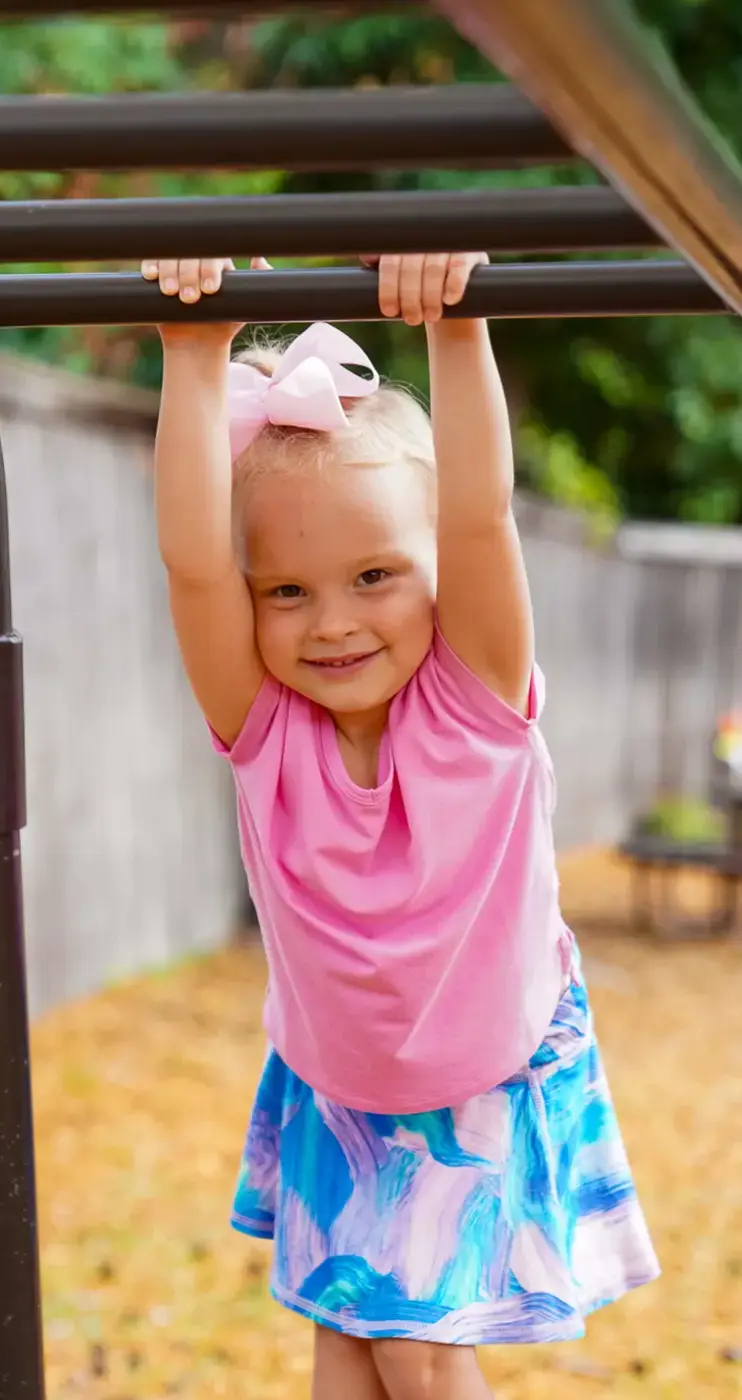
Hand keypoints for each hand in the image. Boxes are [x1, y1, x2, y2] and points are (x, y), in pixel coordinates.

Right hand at [141, 255, 270, 344]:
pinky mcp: (158, 273)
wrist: (198, 342)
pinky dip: (150, 266)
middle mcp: (196, 258)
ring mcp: (176, 265)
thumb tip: (260, 259)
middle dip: (189, 274)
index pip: (214, 254)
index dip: (210, 268)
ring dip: (169, 271)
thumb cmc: (223, 324)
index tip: (211, 290)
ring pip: (169, 255)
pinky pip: (151, 261)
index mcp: (218, 261)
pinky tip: (150, 276)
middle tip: (191, 298)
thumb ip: (258, 285)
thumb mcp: (245, 307)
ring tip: (172, 293)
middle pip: (189, 252)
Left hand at [362, 252, 487, 325]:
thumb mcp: (401, 275)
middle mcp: (426, 237)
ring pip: (433, 268)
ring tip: (431, 317)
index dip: (388, 288)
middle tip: (411, 320)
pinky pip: (459, 266)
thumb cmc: (421, 285)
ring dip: (429, 297)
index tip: (389, 312)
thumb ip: (383, 263)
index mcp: (405, 240)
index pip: (391, 262)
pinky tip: (449, 300)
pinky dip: (453, 284)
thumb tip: (365, 257)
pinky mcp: (470, 252)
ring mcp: (449, 242)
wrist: (455, 292)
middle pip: (411, 267)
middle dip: (409, 298)